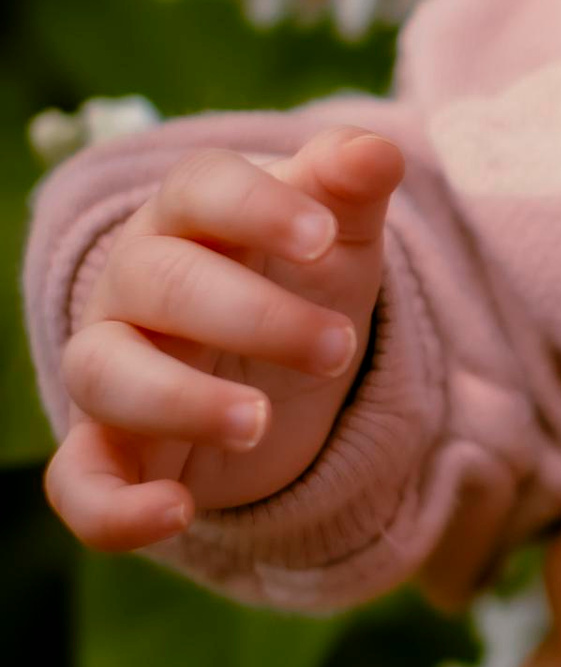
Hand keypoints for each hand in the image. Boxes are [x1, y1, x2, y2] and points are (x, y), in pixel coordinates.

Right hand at [45, 128, 402, 551]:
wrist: (271, 365)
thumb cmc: (297, 276)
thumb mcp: (337, 235)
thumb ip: (350, 188)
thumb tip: (378, 152)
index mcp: (192, 216)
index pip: (203, 188)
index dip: (259, 208)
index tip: (322, 238)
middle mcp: (134, 285)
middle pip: (162, 282)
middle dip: (252, 315)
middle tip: (337, 348)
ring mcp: (112, 366)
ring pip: (104, 373)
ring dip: (178, 399)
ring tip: (260, 425)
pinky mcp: (109, 450)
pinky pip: (77, 483)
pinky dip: (111, 507)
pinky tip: (175, 514)